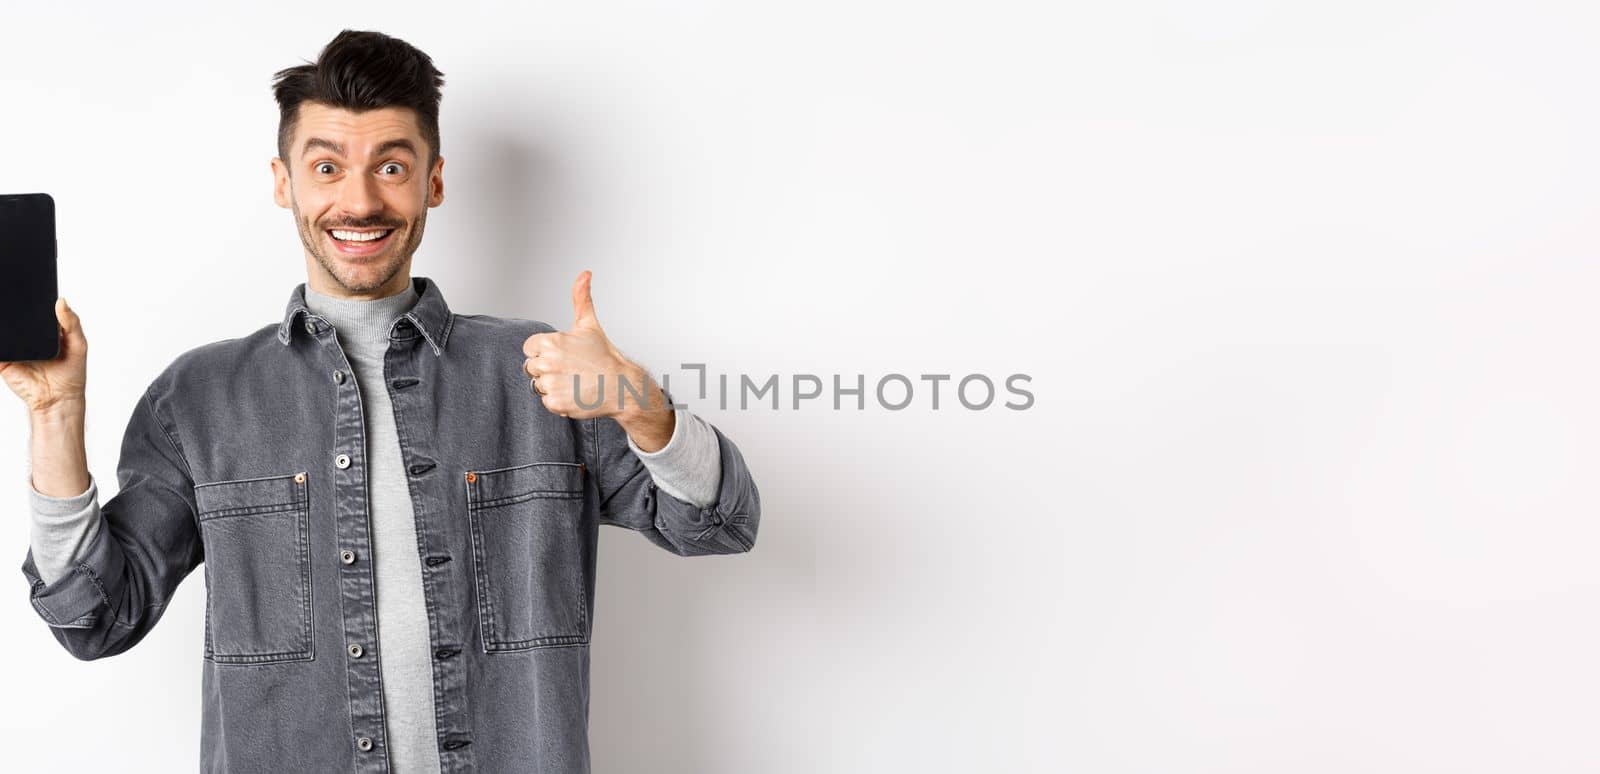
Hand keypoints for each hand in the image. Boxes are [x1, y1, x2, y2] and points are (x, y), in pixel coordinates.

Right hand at [2, 297, 87, 415]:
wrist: (57, 399)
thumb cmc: (71, 373)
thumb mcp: (78, 345)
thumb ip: (72, 323)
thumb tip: (61, 301)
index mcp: (45, 330)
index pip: (35, 309)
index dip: (32, 297)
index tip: (27, 284)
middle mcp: (28, 336)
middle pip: (16, 317)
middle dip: (12, 306)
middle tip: (11, 293)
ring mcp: (14, 347)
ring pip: (3, 329)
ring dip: (3, 322)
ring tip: (4, 313)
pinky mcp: (3, 360)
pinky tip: (1, 336)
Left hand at [522, 271, 658, 419]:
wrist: (622, 385)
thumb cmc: (604, 355)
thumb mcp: (589, 324)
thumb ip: (581, 298)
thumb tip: (585, 274)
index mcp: (550, 342)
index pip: (529, 349)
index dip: (545, 352)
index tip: (564, 355)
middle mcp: (547, 363)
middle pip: (531, 368)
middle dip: (548, 369)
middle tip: (571, 369)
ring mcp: (551, 384)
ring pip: (538, 385)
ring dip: (553, 386)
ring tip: (574, 381)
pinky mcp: (555, 403)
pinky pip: (546, 402)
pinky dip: (559, 401)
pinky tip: (575, 393)